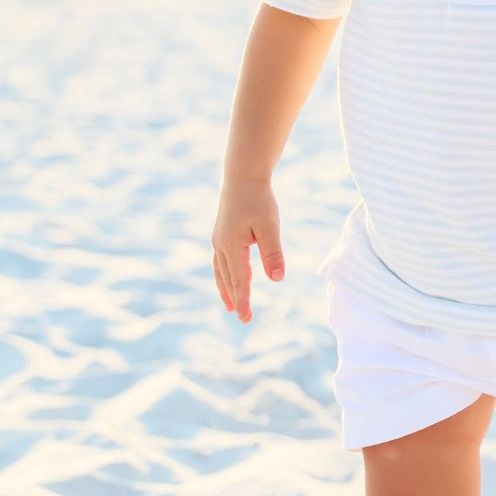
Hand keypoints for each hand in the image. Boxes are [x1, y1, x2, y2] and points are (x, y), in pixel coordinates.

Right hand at [211, 179, 284, 322]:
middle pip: (227, 279)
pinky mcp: (221, 233)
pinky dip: (224, 274)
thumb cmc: (258, 200)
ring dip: (226, 288)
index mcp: (232, 246)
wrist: (243, 176)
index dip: (243, 300)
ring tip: (230, 304)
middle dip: (235, 299)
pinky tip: (230, 277)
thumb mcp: (270, 226)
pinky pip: (221, 261)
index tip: (245, 318)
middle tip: (243, 318)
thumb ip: (272, 253)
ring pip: (220, 271)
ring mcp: (218, 239)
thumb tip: (277, 278)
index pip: (239, 280)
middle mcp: (221, 245)